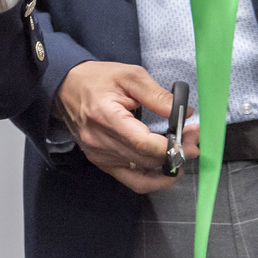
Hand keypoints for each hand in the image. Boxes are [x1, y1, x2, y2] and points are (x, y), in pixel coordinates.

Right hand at [53, 61, 193, 192]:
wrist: (64, 88)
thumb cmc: (96, 79)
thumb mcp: (129, 76)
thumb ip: (156, 95)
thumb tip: (183, 112)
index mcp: (105, 117)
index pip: (143, 144)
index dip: (172, 145)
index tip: (191, 136)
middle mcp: (99, 141)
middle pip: (147, 159)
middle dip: (177, 151)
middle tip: (193, 137)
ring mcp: (99, 155)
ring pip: (143, 171)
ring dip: (168, 162)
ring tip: (182, 148)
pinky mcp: (100, 162)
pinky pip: (132, 181)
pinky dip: (153, 179)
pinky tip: (166, 169)